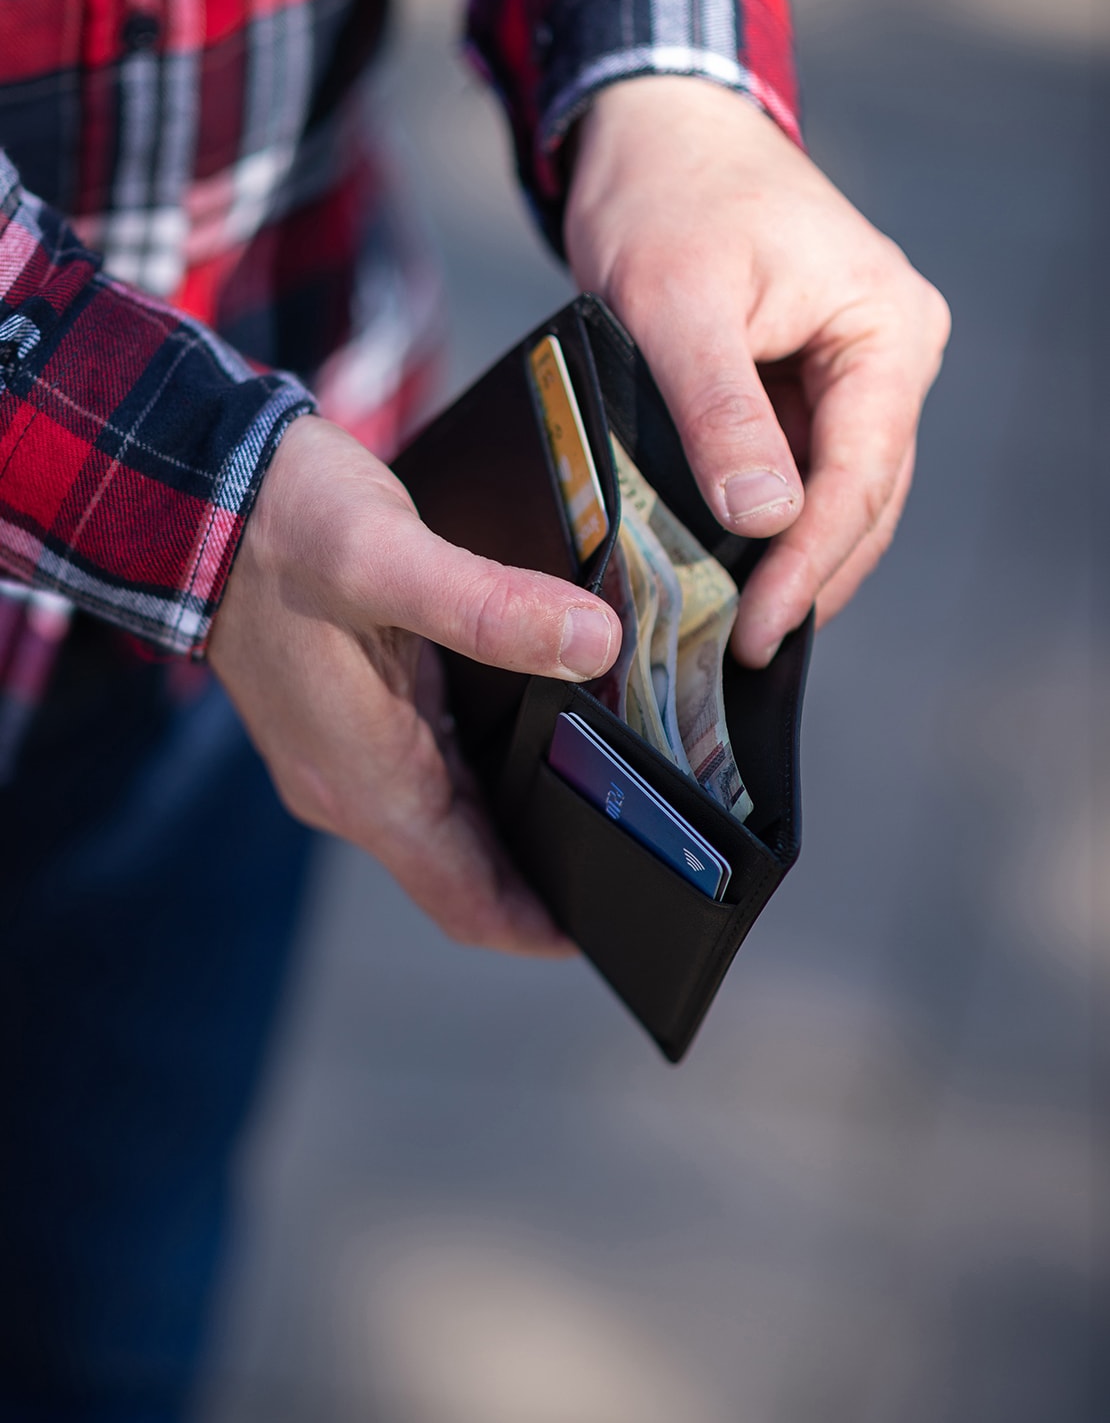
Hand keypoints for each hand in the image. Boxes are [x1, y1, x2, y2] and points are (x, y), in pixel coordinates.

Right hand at [207, 415, 619, 954]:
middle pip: (464, 875)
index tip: (623, 925)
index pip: (467, 899)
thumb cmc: (281, 525)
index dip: (543, 926)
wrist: (196, 496)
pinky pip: (425, 783)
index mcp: (365, 778)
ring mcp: (342, 759)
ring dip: (518, 834)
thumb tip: (593, 640)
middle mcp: (349, 787)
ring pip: (447, 831)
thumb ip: (489, 604)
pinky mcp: (345, 723)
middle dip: (548, 879)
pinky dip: (484, 787)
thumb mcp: (385, 553)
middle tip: (641, 859)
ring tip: (607, 811)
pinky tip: (535, 747)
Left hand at [565, 77, 950, 665]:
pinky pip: (803, 467)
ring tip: (739, 627)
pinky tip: (734, 567)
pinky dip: (771, 521)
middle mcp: (891, 353)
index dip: (812, 564)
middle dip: (809, 577)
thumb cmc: (667, 196)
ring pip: (837, 491)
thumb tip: (765, 520)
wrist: (654, 131)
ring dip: (793, 559)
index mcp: (887, 330)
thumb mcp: (677, 304)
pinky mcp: (811, 379)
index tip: (760, 630)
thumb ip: (721, 411)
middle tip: (745, 648)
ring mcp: (855, 369)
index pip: (862, 475)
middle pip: (863, 497)